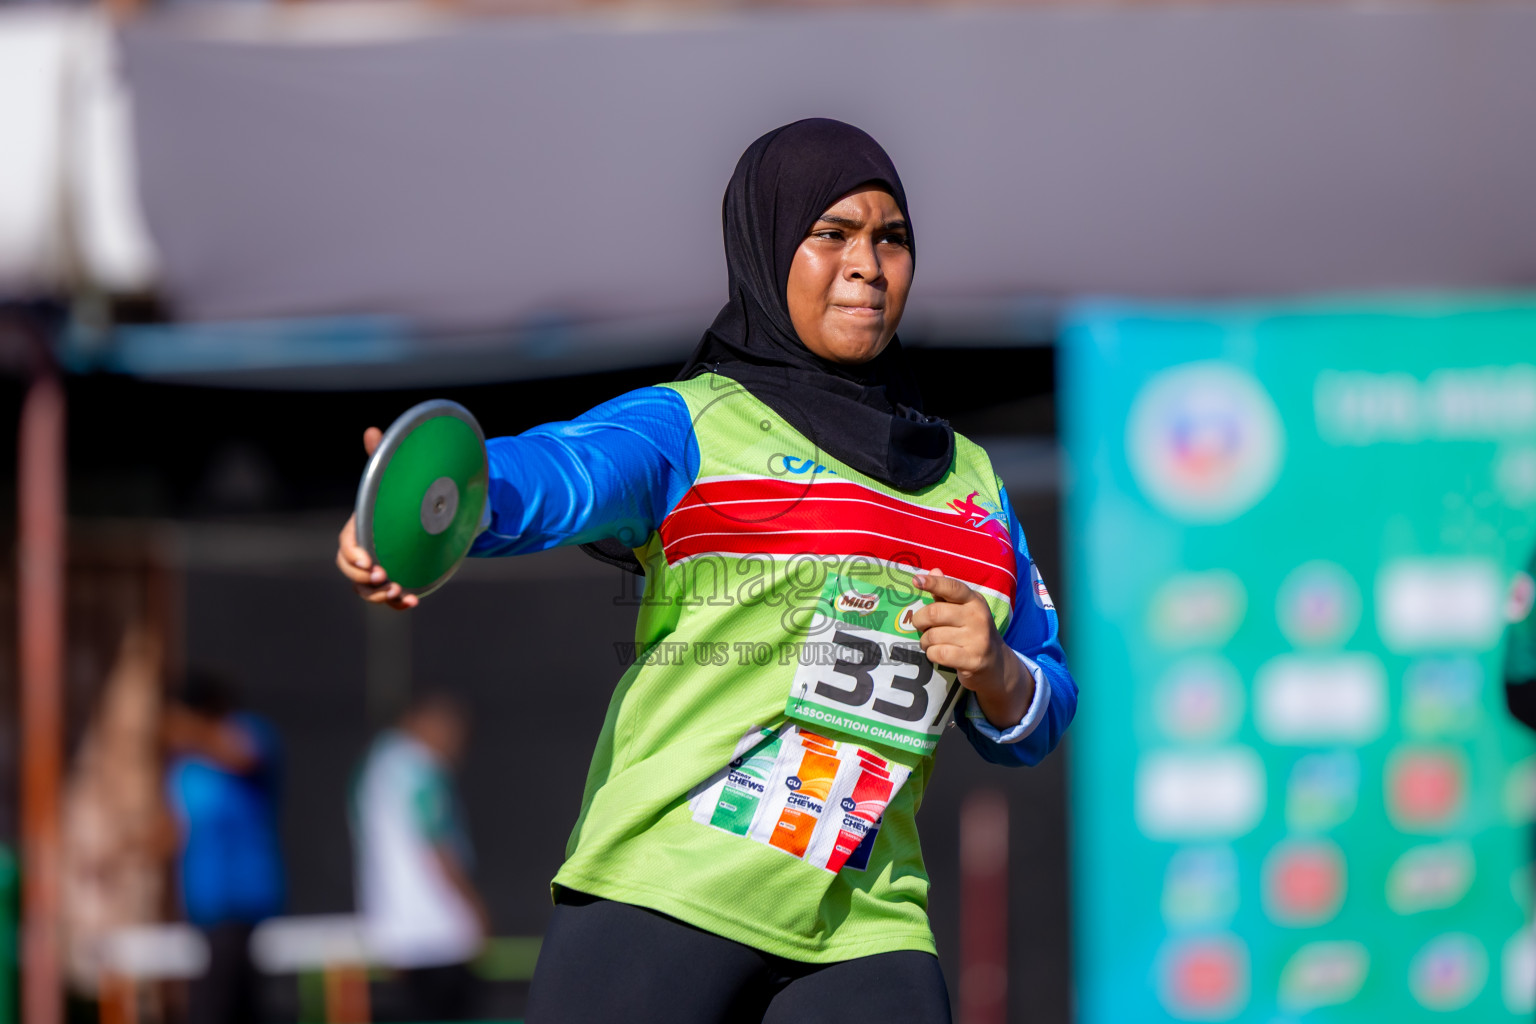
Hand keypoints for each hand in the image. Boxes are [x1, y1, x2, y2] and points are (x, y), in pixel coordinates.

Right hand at [335, 427, 418, 609]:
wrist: (427, 513)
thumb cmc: (401, 495)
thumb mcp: (391, 477)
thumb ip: (381, 458)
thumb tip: (372, 430)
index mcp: (358, 527)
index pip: (345, 545)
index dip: (352, 554)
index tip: (367, 560)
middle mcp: (364, 551)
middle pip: (350, 572)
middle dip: (363, 578)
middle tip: (384, 577)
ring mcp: (378, 569)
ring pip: (366, 590)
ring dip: (378, 595)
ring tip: (399, 591)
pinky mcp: (395, 581)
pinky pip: (388, 599)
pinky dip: (397, 604)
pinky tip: (412, 602)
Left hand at [912, 568, 1032, 729]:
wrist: (996, 665)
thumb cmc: (973, 632)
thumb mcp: (964, 610)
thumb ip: (946, 593)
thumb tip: (933, 571)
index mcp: (975, 601)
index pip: (953, 588)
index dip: (934, 583)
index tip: (917, 580)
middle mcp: (978, 618)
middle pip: (934, 613)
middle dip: (919, 621)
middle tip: (921, 626)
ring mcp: (978, 640)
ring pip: (932, 636)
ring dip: (925, 641)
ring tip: (932, 643)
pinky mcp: (973, 660)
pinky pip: (938, 653)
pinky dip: (931, 654)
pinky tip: (938, 654)